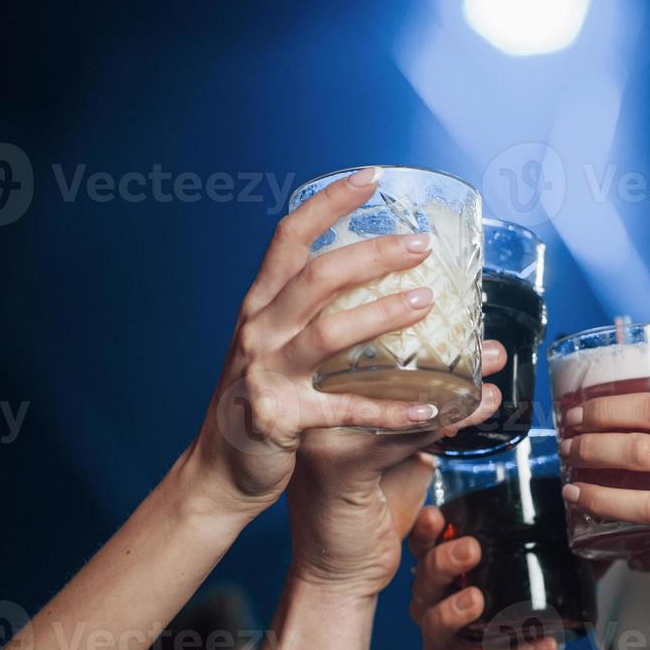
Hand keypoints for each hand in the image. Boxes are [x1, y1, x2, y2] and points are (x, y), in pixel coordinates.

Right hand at [183, 168, 468, 518]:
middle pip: (316, 277)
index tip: (370, 177)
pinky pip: (346, 410)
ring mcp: (267, 374)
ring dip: (383, 316)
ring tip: (428, 305)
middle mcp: (259, 331)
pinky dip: (391, 409)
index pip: (289, 237)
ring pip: (329, 333)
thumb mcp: (269, 344)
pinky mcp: (283, 419)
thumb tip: (360, 270)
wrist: (218, 471)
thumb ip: (301, 309)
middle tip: (421, 245)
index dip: (328, 203)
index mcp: (259, 306)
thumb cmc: (257, 401)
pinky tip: (431, 407)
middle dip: (372, 255)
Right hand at [285, 344, 507, 595]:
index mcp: (321, 396)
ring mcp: (321, 433)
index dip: (423, 338)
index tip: (469, 330)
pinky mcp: (339, 465)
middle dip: (447, 353)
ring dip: (457, 389)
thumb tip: (466, 386)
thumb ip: (415, 420)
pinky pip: (398, 436)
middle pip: (384, 363)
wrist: (334, 576)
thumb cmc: (363, 511)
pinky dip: (440, 424)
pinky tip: (472, 416)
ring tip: (495, 383)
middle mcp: (314, 406)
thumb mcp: (391, 454)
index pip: (371, 350)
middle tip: (494, 351)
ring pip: (397, 397)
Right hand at [406, 507, 561, 649]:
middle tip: (471, 550)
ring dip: (455, 610)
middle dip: (443, 563)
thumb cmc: (510, 629)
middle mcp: (432, 612)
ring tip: (476, 599)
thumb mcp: (513, 591)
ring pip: (436, 626)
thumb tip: (573, 522)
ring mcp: (442, 648)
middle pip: (424, 584)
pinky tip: (544, 645)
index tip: (435, 515)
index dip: (424, 533)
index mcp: (442, 583)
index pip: (424, 552)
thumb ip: (528, 560)